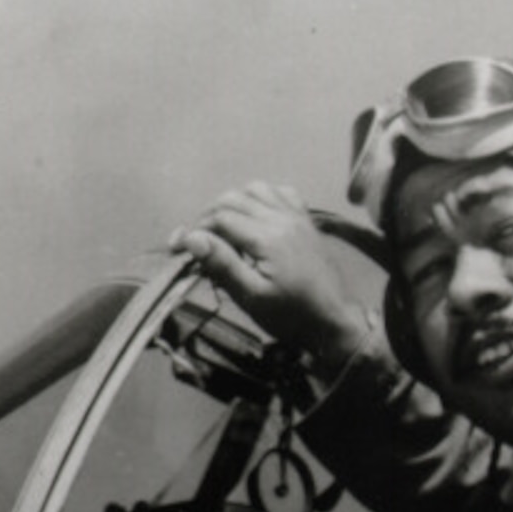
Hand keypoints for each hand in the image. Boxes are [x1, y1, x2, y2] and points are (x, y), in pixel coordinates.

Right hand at [170, 183, 373, 367]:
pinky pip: (281, 193)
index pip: (219, 218)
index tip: (178, 248)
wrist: (334, 322)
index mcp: (267, 237)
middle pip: (233, 199)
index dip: (194, 230)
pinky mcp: (306, 222)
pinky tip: (257, 217)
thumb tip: (191, 238)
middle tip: (198, 243)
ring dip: (234, 203)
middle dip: (209, 217)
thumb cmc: (292, 316)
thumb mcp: (252, 297)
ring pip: (256, 189)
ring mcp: (297, 217)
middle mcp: (282, 218)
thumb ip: (223, 265)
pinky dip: (263, 198)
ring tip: (225, 229)